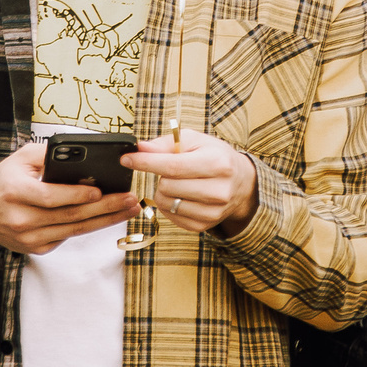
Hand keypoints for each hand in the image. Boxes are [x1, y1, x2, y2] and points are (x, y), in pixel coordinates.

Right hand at [0, 140, 137, 255]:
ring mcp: (28, 238)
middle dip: (104, 207)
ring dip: (105, 220)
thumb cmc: (4, 181)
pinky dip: (89, 227)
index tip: (100, 190)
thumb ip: (48, 154)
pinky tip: (108, 218)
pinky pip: (67, 237)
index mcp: (14, 191)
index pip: (50, 197)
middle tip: (129, 199)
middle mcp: (20, 218)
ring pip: (73, 230)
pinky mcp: (36, 248)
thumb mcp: (19, 158)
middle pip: (69, 216)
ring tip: (128, 209)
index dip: (76, 195)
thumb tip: (82, 157)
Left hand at [124, 127, 258, 237]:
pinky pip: (171, 216)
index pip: (172, 166)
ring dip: (164, 191)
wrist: (240, 182)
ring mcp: (212, 212)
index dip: (145, 162)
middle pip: (167, 186)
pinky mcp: (204, 225)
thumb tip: (140, 148)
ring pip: (166, 203)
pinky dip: (169, 205)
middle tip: (171, 169)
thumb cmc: (214, 156)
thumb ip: (165, 143)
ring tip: (178, 182)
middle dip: (160, 176)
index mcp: (217, 163)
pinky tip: (181, 195)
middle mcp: (218, 190)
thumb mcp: (194, 141)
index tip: (126, 159)